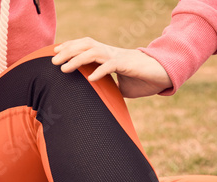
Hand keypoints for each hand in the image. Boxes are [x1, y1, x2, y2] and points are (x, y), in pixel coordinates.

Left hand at [52, 38, 172, 97]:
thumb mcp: (120, 87)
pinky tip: (90, 79)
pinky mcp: (128, 64)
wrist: (164, 75)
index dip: (70, 47)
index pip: (85, 46)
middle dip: (67, 51)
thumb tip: (95, 99)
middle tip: (52, 61)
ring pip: (93, 52)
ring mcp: (119, 57)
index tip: (55, 53)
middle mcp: (111, 53)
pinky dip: (100, 71)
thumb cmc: (143, 81)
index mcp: (108, 55)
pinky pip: (111, 65)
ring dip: (77, 59)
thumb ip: (107, 89)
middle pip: (85, 45)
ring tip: (63, 69)